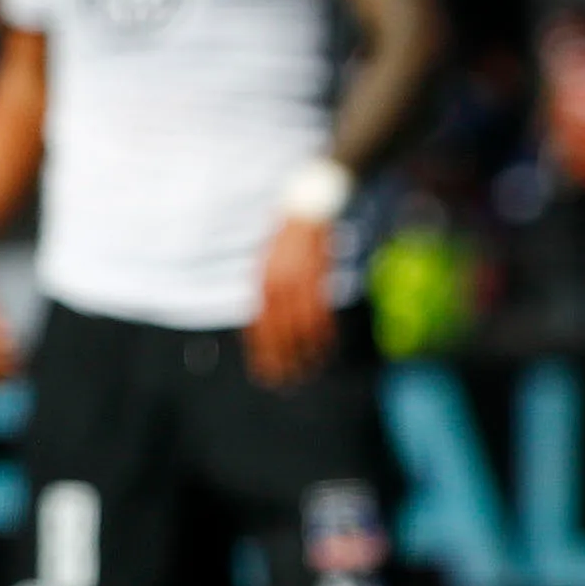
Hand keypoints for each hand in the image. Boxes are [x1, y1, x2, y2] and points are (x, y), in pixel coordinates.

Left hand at [246, 214, 334, 386]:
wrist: (306, 204)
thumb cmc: (288, 236)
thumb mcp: (269, 262)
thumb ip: (268, 289)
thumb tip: (266, 318)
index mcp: (261, 280)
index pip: (258, 324)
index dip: (261, 350)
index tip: (264, 371)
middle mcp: (276, 282)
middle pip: (277, 329)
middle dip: (281, 357)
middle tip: (285, 381)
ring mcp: (298, 278)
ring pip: (301, 323)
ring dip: (305, 350)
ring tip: (309, 369)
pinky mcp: (319, 274)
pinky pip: (321, 309)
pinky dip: (324, 331)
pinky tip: (326, 347)